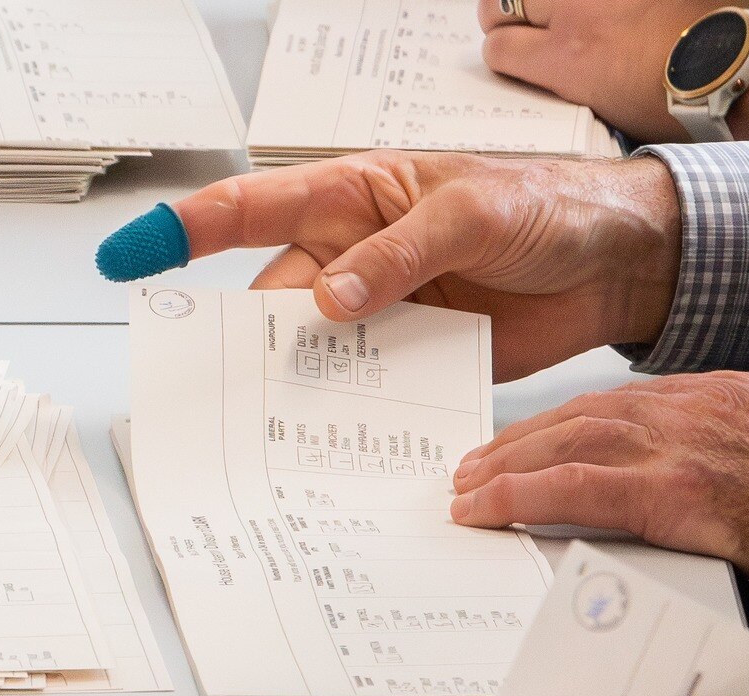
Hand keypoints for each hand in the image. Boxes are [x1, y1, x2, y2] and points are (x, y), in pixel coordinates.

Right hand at [159, 151, 682, 379]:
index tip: (130, 254)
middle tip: (221, 383)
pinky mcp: (411, 361)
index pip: (251, 208)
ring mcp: (377, 313)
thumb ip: (402, 254)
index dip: (184, 231)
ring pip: (310, 357)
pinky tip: (341, 444)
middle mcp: (350, 257)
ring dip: (294, 390)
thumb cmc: (547, 206)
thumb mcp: (475, 213)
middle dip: (242, 343)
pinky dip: (351, 420)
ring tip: (274, 430)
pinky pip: (365, 395)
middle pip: (269, 305)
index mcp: (352, 198)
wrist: (618, 263)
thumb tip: (332, 298)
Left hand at [451, 372, 748, 627]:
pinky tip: (487, 510)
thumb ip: (729, 464)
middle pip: (579, 417)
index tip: (527, 443)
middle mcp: (692, 408)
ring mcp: (683, 447)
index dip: (561, 425)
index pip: (618, 404)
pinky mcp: (679, 492)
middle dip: (518, 442)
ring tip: (464, 491)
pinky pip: (577, 489)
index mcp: (719, 396)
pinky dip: (521, 496)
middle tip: (471, 467)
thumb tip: (691, 498)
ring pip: (566, 445)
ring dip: (505, 467)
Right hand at [479, 0, 722, 144]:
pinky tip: (609, 10)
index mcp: (564, 62)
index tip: (514, 57)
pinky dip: (594, 1)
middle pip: (502, 2)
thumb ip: (574, 87)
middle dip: (504, 15)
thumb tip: (561, 77)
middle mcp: (574, 18)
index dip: (503, 54)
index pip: (499, 49)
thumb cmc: (679, 106)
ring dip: (543, 2)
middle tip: (519, 24)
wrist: (733, 72)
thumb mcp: (610, 115)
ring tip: (560, 12)